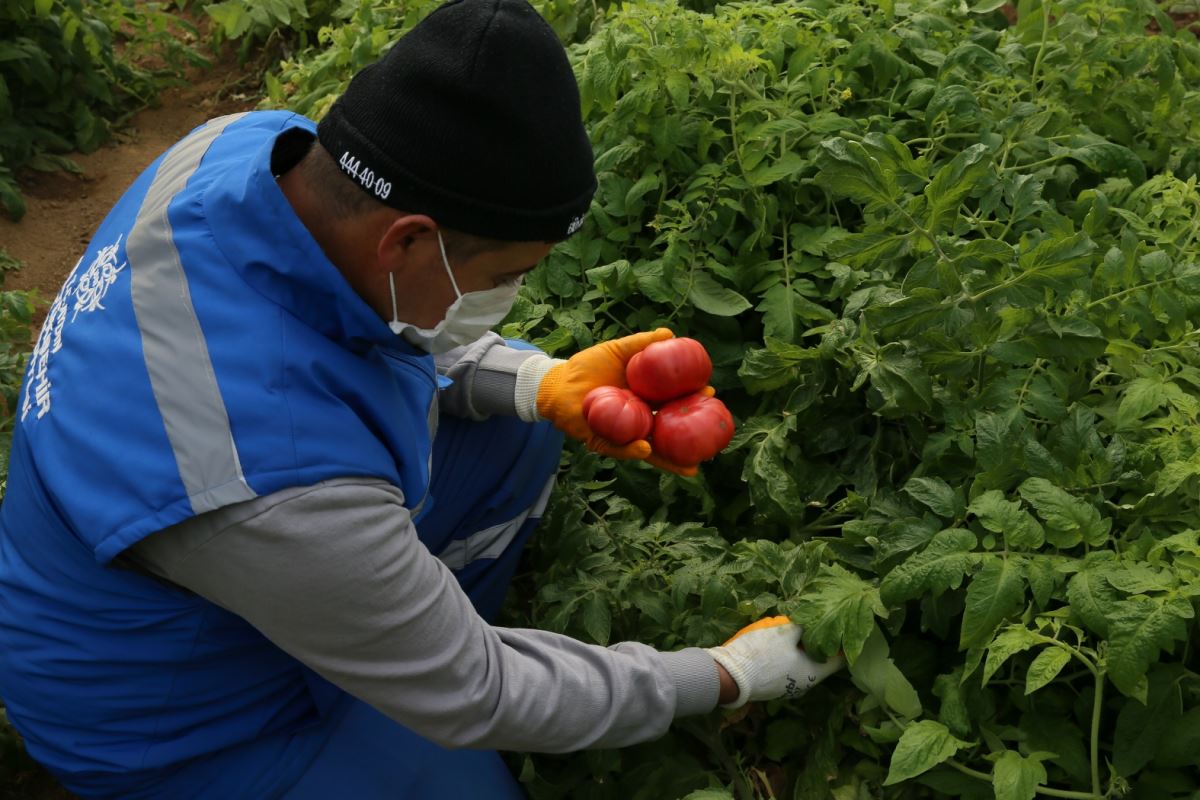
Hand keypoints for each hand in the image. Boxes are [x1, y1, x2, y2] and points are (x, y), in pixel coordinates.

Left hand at [537, 328, 710, 473]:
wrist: (558, 382)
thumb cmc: (588, 366)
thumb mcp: (618, 351)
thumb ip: (641, 345)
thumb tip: (670, 334)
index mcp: (644, 399)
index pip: (673, 402)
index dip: (691, 401)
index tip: (710, 392)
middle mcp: (637, 419)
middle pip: (668, 431)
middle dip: (690, 438)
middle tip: (709, 434)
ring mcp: (622, 433)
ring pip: (650, 449)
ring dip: (669, 457)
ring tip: (690, 464)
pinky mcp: (602, 442)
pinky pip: (620, 448)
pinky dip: (633, 450)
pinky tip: (646, 448)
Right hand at [706, 616, 843, 708]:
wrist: (731, 676)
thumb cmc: (763, 654)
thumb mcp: (785, 633)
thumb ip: (803, 625)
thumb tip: (816, 618)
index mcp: (814, 673)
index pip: (838, 660)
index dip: (841, 643)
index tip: (841, 629)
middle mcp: (805, 684)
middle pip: (819, 661)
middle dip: (818, 642)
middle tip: (817, 623)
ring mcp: (789, 687)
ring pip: (802, 664)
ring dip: (801, 648)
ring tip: (796, 629)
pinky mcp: (774, 685)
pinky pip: (788, 667)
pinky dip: (789, 655)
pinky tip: (779, 642)